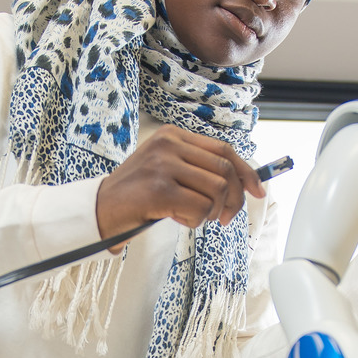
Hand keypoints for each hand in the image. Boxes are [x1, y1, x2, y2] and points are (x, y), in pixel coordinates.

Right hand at [95, 125, 263, 248]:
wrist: (99, 210)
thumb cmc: (136, 196)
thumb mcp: (166, 171)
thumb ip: (197, 170)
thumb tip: (242, 183)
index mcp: (173, 136)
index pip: (223, 150)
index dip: (246, 171)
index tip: (257, 190)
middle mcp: (169, 145)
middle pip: (225, 169)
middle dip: (234, 198)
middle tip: (226, 217)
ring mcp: (163, 165)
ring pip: (217, 189)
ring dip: (213, 212)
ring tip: (196, 218)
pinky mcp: (159, 189)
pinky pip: (200, 207)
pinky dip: (197, 220)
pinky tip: (180, 220)